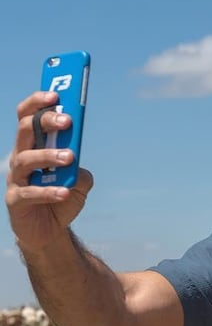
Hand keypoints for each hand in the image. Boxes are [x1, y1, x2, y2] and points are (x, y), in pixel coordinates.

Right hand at [5, 91, 93, 251]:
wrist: (49, 232)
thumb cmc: (62, 199)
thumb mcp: (79, 184)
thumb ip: (81, 171)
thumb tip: (79, 164)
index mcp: (32, 147)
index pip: (28, 117)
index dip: (38, 103)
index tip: (56, 94)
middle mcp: (20, 158)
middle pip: (25, 130)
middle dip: (45, 121)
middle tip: (67, 121)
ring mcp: (15, 179)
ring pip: (25, 159)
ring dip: (48, 155)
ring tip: (69, 157)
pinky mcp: (16, 201)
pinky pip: (30, 192)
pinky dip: (48, 191)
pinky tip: (64, 192)